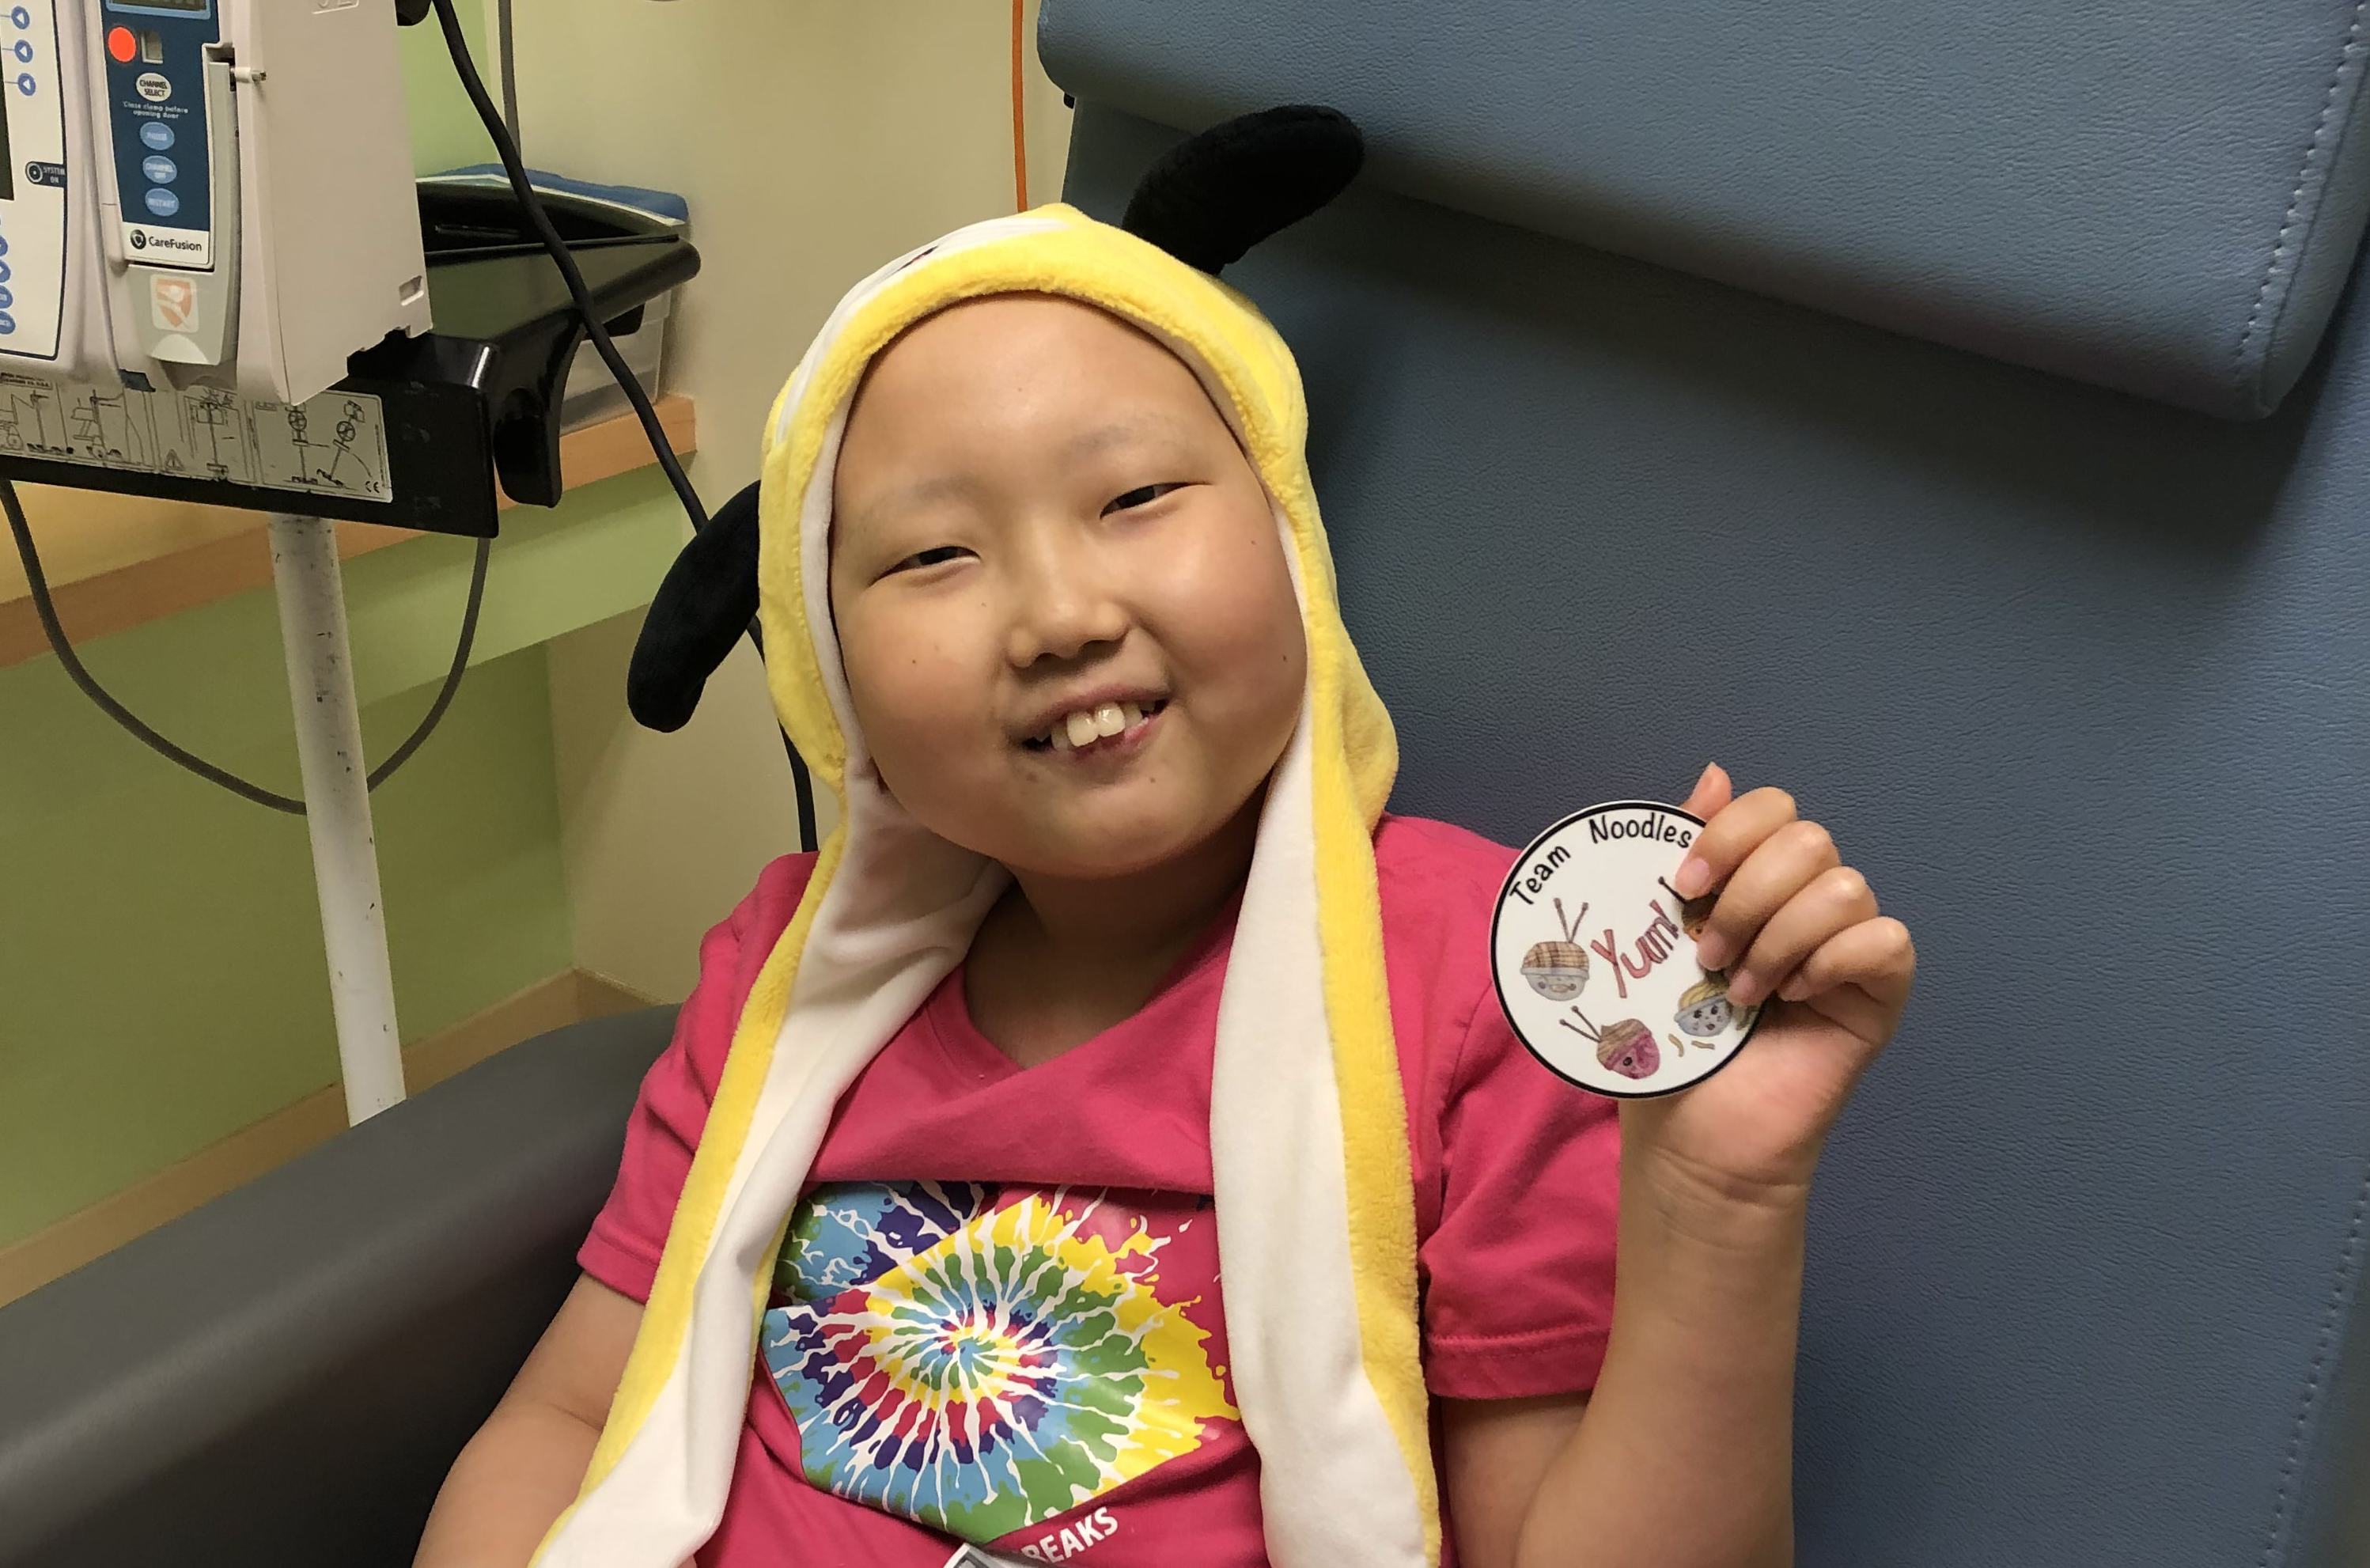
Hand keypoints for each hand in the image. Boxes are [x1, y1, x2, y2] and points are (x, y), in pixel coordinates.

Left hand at [1620, 763, 1915, 1206]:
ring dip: (1778, 939)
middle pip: (1809, 839)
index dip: (1728, 833)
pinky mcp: (1878, 995)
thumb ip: (1681, 853)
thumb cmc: (1664, 1042)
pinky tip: (1794, 999)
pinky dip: (1832, 962)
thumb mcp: (1651, 938)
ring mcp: (1847, 948)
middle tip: (1705, 955)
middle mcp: (1807, 904)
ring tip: (1740, 992)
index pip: (1772, 809)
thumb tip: (1716, 771)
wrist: (1688, 1134)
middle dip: (1746, 895)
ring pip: (1844, 887)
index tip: (1681, 888)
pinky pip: (1887, 941)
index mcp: (1754, 882)